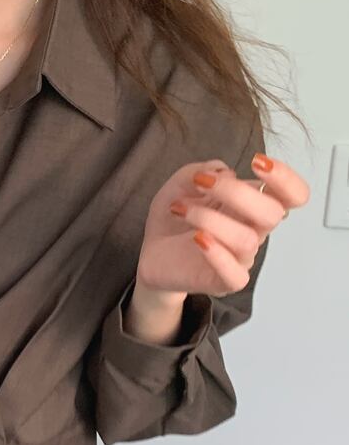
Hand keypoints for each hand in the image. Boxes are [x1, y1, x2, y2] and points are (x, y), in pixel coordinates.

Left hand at [136, 153, 309, 300]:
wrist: (152, 254)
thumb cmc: (174, 220)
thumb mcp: (179, 185)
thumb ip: (199, 170)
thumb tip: (221, 172)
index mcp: (252, 206)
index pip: (292, 195)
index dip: (285, 179)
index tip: (257, 162)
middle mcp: (252, 231)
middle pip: (273, 213)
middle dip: (236, 192)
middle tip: (203, 183)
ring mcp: (239, 258)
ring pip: (246, 240)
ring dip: (209, 218)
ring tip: (180, 209)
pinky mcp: (222, 281)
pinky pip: (234, 275)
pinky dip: (217, 254)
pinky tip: (198, 239)